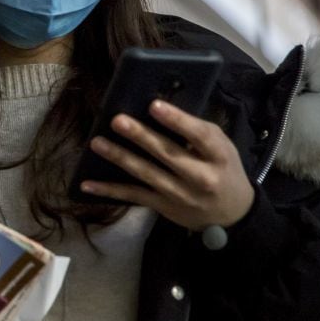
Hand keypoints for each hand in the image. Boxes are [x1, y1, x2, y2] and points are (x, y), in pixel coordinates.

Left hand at [81, 98, 254, 229]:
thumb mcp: (221, 148)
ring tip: (97, 142)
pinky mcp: (164, 207)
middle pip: (168, 154)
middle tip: (117, 120)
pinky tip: (87, 184)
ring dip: (120, 157)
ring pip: (146, 174)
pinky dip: (109, 190)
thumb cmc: (223, 169)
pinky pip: (133, 196)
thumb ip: (196, 133)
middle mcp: (201, 177)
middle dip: (140, 136)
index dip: (177, 121)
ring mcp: (180, 194)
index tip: (154, 105)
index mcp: (219, 156)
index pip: (199, 136)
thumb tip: (158, 109)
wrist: (232, 214)